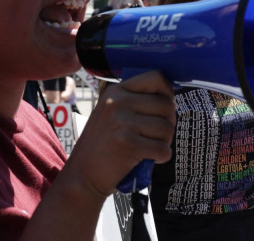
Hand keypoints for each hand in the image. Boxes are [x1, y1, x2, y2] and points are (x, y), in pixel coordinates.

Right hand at [59, 71, 175, 197]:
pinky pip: (163, 149)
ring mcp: (122, 123)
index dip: (168, 92)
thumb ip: (135, 102)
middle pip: (166, 105)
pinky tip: (148, 159)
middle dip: (168, 123)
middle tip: (156, 136)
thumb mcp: (111, 114)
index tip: (166, 107)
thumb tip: (171, 99)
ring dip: (164, 142)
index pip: (156, 77)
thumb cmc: (103, 146)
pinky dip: (161, 157)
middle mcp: (118, 103)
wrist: (82, 176)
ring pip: (167, 128)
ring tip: (149, 148)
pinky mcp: (129, 145)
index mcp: (115, 92)